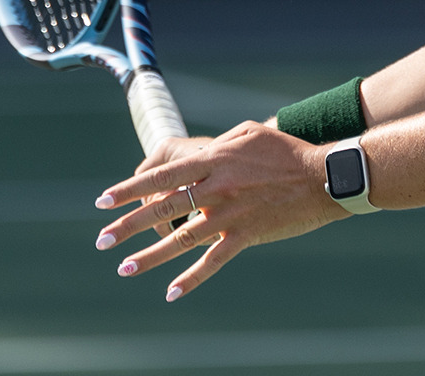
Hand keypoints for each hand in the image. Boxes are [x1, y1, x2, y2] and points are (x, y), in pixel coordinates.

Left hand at [93, 121, 346, 301]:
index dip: (128, 189)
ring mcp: (229, 214)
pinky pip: (212, 262)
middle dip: (127, 225)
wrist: (323, 177)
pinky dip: (191, 278)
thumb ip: (218, 144)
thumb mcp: (248, 133)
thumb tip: (197, 154)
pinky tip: (171, 292)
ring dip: (150, 256)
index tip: (103, 201)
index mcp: (212, 160)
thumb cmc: (286, 151)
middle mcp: (215, 188)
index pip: (160, 176)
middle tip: (102, 240)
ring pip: (180, 239)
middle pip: (162, 208)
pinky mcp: (245, 235)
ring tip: (124, 268)